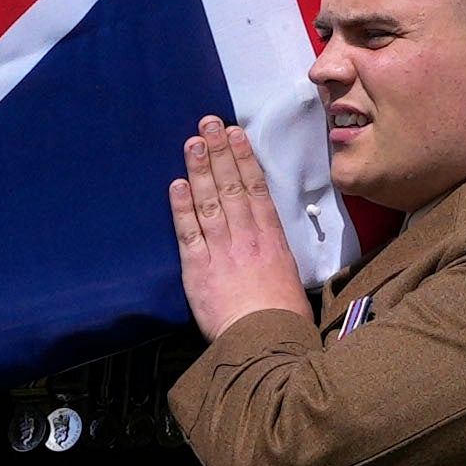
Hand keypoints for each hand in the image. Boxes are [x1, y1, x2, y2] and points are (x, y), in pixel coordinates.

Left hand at [168, 118, 319, 338]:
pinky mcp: (199, 268)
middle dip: (218, 152)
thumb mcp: (290, 279)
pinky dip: (181, 207)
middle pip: (231, 186)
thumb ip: (275, 256)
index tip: (236, 135)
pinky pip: (188, 232)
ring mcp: (222, 250)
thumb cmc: (283, 319)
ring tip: (192, 142)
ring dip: (199, 169)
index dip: (244, 158)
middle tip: (208, 124)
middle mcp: (246, 237)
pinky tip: (176, 185)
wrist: (266, 342)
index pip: (256, 189)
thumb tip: (269, 247)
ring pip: (209, 201)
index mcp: (271, 239)